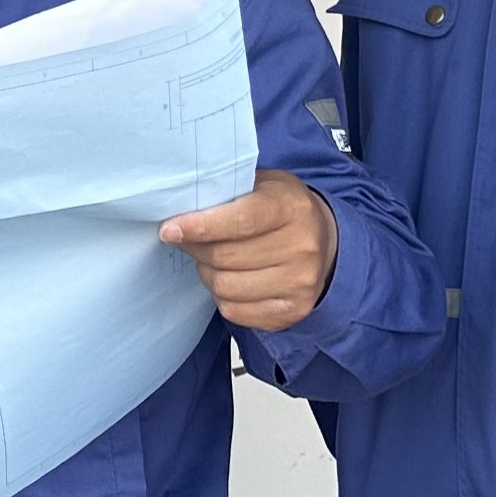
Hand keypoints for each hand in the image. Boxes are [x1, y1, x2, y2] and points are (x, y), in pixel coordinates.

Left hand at [160, 169, 338, 332]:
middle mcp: (302, 247)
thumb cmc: (282, 208)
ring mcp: (300, 283)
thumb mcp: (262, 185)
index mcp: (291, 208)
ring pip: (227, 287)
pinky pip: (236, 312)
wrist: (325, 240)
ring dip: (207, 274)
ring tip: (211, 260)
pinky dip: (222, 297)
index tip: (170, 229)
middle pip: (226, 257)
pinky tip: (230, 279)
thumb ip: (228, 193)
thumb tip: (180, 212)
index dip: (201, 226)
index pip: (242, 220)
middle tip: (187, 240)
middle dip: (196, 249)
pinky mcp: (293, 311)